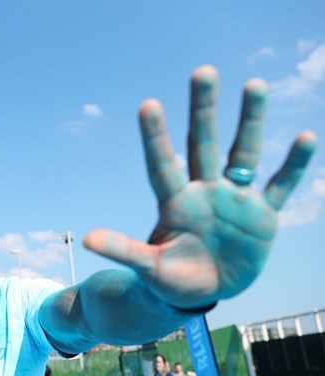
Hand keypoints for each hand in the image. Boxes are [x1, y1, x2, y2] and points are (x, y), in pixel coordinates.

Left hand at [84, 65, 316, 308]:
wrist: (202, 292)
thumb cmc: (168, 279)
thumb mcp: (147, 267)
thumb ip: (123, 250)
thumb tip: (86, 240)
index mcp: (175, 203)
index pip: (162, 164)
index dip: (155, 137)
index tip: (147, 104)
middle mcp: (204, 192)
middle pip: (201, 143)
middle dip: (202, 109)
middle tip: (203, 71)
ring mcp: (234, 200)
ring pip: (243, 152)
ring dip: (250, 121)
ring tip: (254, 84)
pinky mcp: (262, 215)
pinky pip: (279, 185)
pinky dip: (293, 165)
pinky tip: (306, 136)